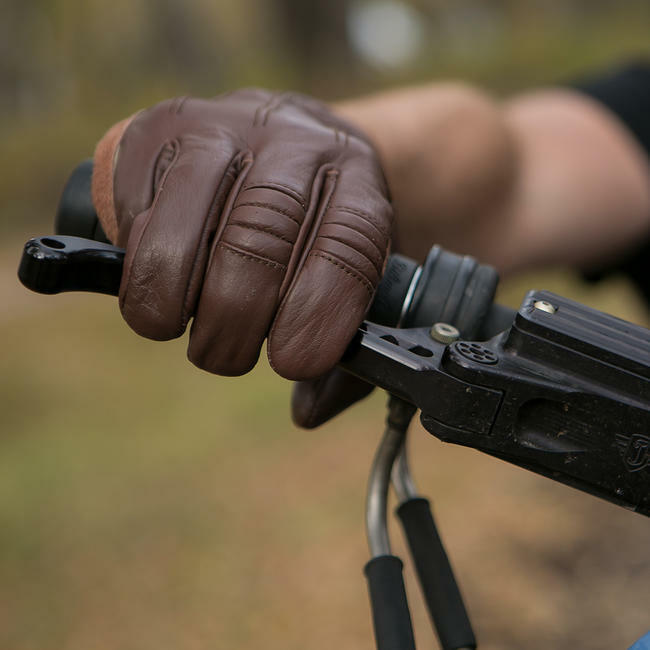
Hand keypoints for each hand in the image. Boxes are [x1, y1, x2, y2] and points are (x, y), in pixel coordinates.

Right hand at [91, 89, 391, 383]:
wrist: (275, 136)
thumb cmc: (313, 226)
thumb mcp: (347, 275)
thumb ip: (340, 348)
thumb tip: (308, 410)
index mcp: (356, 181)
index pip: (349, 243)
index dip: (320, 310)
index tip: (294, 363)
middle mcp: (294, 144)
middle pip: (262, 234)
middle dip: (236, 315)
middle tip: (226, 354)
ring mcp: (225, 128)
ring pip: (191, 221)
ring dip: (178, 296)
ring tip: (179, 326)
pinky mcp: (162, 129)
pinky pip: (140, 209)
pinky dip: (142, 266)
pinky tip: (159, 282)